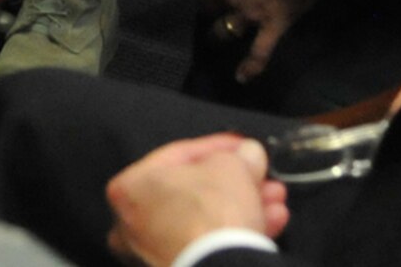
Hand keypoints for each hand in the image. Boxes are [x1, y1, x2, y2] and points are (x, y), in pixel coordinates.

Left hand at [106, 134, 288, 266]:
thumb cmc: (210, 219)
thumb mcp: (231, 166)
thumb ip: (238, 156)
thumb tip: (247, 155)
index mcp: (130, 188)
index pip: (179, 156)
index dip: (217, 147)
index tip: (239, 148)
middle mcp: (134, 224)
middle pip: (195, 191)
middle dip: (234, 182)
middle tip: (256, 174)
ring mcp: (156, 253)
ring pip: (206, 219)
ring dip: (242, 206)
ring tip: (270, 200)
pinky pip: (211, 244)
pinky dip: (236, 232)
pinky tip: (267, 223)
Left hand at [201, 0, 322, 83]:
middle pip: (206, 5)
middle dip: (205, 6)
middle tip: (207, 7)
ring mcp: (249, 13)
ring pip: (224, 30)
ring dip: (218, 34)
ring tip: (215, 37)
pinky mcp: (272, 27)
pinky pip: (259, 52)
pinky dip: (250, 67)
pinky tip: (241, 78)